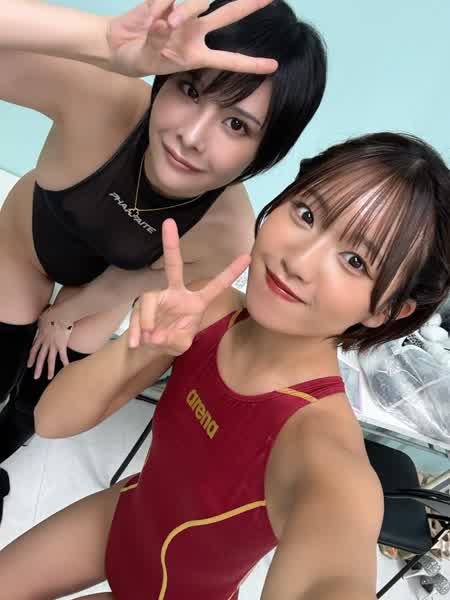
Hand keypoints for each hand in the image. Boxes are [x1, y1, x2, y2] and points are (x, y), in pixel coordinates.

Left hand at [27, 308, 73, 379]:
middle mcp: (46, 342)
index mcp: (41, 336)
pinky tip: (66, 368)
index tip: (29, 365)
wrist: (61, 313)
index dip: (31, 358)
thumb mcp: (43, 317)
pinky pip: (63, 355)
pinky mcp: (62, 344)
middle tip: (35, 376)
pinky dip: (65, 362)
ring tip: (49, 377)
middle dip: (37, 368)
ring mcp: (53, 344)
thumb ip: (42, 322)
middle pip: (40, 357)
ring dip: (49, 370)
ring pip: (50, 359)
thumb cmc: (53, 313)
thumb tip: (42, 321)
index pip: (34, 349)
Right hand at [107, 0, 277, 76]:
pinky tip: (151, 14)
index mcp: (196, 55)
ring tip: (163, 24)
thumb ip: (158, 41)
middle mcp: (195, 33)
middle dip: (249, 5)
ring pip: (197, 3)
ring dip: (183, 11)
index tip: (274, 66)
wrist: (116, 44)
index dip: (251, 63)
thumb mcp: (149, 59)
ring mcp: (182, 15)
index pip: (229, 59)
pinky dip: (160, 4)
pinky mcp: (166, 0)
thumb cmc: (137, 57)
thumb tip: (165, 21)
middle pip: (228, 15)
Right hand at [128, 218, 249, 353]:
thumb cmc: (173, 339)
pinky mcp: (140, 305)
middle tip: (168, 222)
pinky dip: (135, 332)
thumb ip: (176, 340)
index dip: (230, 272)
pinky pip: (137, 315)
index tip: (247, 256)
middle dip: (171, 244)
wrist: (151, 346)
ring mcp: (157, 297)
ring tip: (148, 339)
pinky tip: (135, 343)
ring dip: (147, 322)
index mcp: (195, 301)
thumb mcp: (181, 344)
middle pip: (173, 266)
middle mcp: (176, 293)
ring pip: (149, 300)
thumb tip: (157, 335)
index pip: (215, 286)